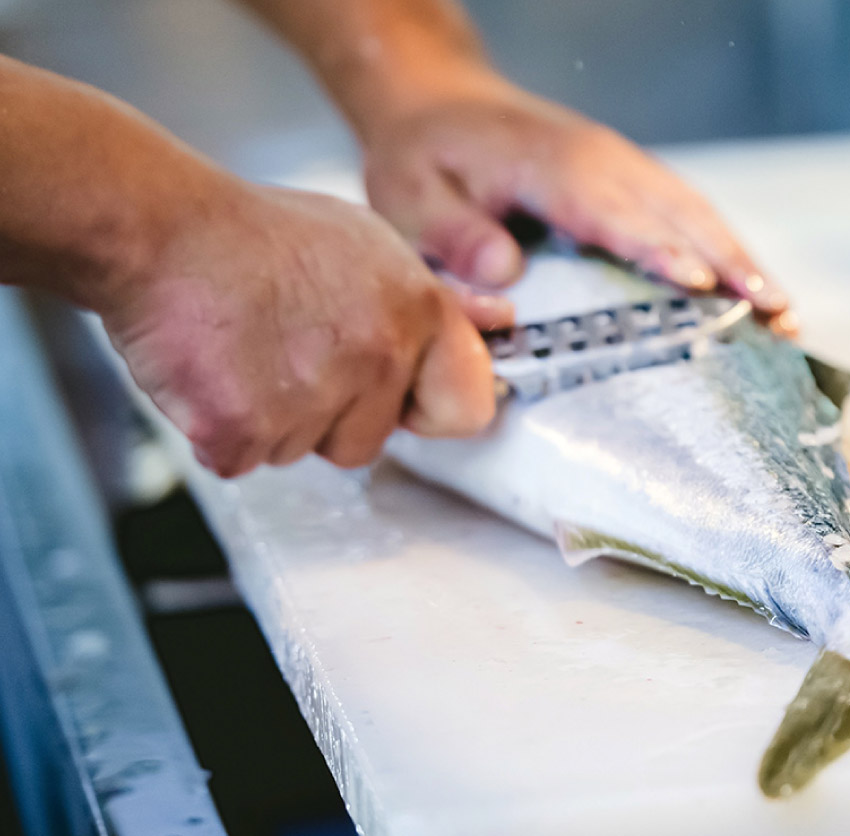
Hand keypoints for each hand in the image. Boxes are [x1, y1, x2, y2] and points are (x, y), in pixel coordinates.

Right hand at [100, 180, 495, 476]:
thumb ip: (436, 300)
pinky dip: (222, 432)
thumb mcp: (367, 245)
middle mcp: (375, 356)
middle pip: (368, 442)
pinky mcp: (243, 429)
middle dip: (330, 414)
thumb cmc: (256, 235)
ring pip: (303, 451)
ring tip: (249, 350)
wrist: (158, 229)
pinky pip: (244, 461)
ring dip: (274, 420)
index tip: (399, 396)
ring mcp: (309, 397)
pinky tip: (216, 371)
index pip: (466, 408)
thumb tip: (496, 322)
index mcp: (416, 313)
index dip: (425, 407)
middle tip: (289, 349)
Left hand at [360, 69, 796, 334]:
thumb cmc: (426, 156)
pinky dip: (727, 249)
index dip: (657, 248)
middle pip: (680, 212)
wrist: (440, 102)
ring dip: (744, 259)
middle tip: (776, 315)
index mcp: (553, 168)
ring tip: (785, 314)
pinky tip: (753, 287)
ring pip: (698, 213)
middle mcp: (602, 162)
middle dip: (732, 263)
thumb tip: (506, 277)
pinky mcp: (631, 179)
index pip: (614, 212)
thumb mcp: (408, 197)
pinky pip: (688, 213)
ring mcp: (624, 167)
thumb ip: (453, 236)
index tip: (698, 285)